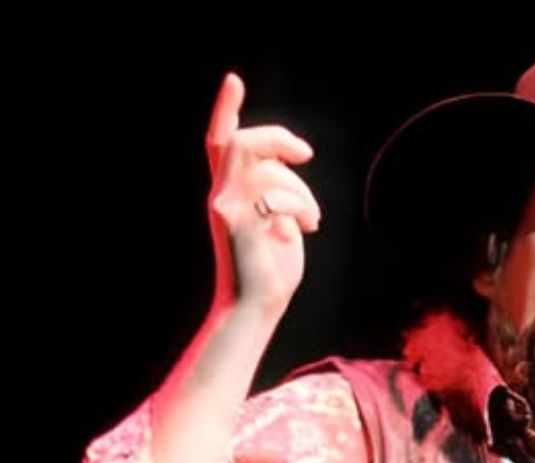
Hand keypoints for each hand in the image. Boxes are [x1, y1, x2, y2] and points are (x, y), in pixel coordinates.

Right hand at [204, 72, 321, 311]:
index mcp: (230, 193)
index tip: (233, 80)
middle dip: (277, 137)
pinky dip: (298, 207)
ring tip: (313, 219)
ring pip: (262, 166)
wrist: (255, 308)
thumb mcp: (278, 226)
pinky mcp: (237, 223)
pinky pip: (275, 195)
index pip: (220, 143)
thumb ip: (279, 197)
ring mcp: (226, 207)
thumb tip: (291, 180)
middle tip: (305, 153)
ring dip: (298, 187)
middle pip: (238, 142)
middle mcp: (221, 195)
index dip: (225, 110)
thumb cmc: (270, 273)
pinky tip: (305, 230)